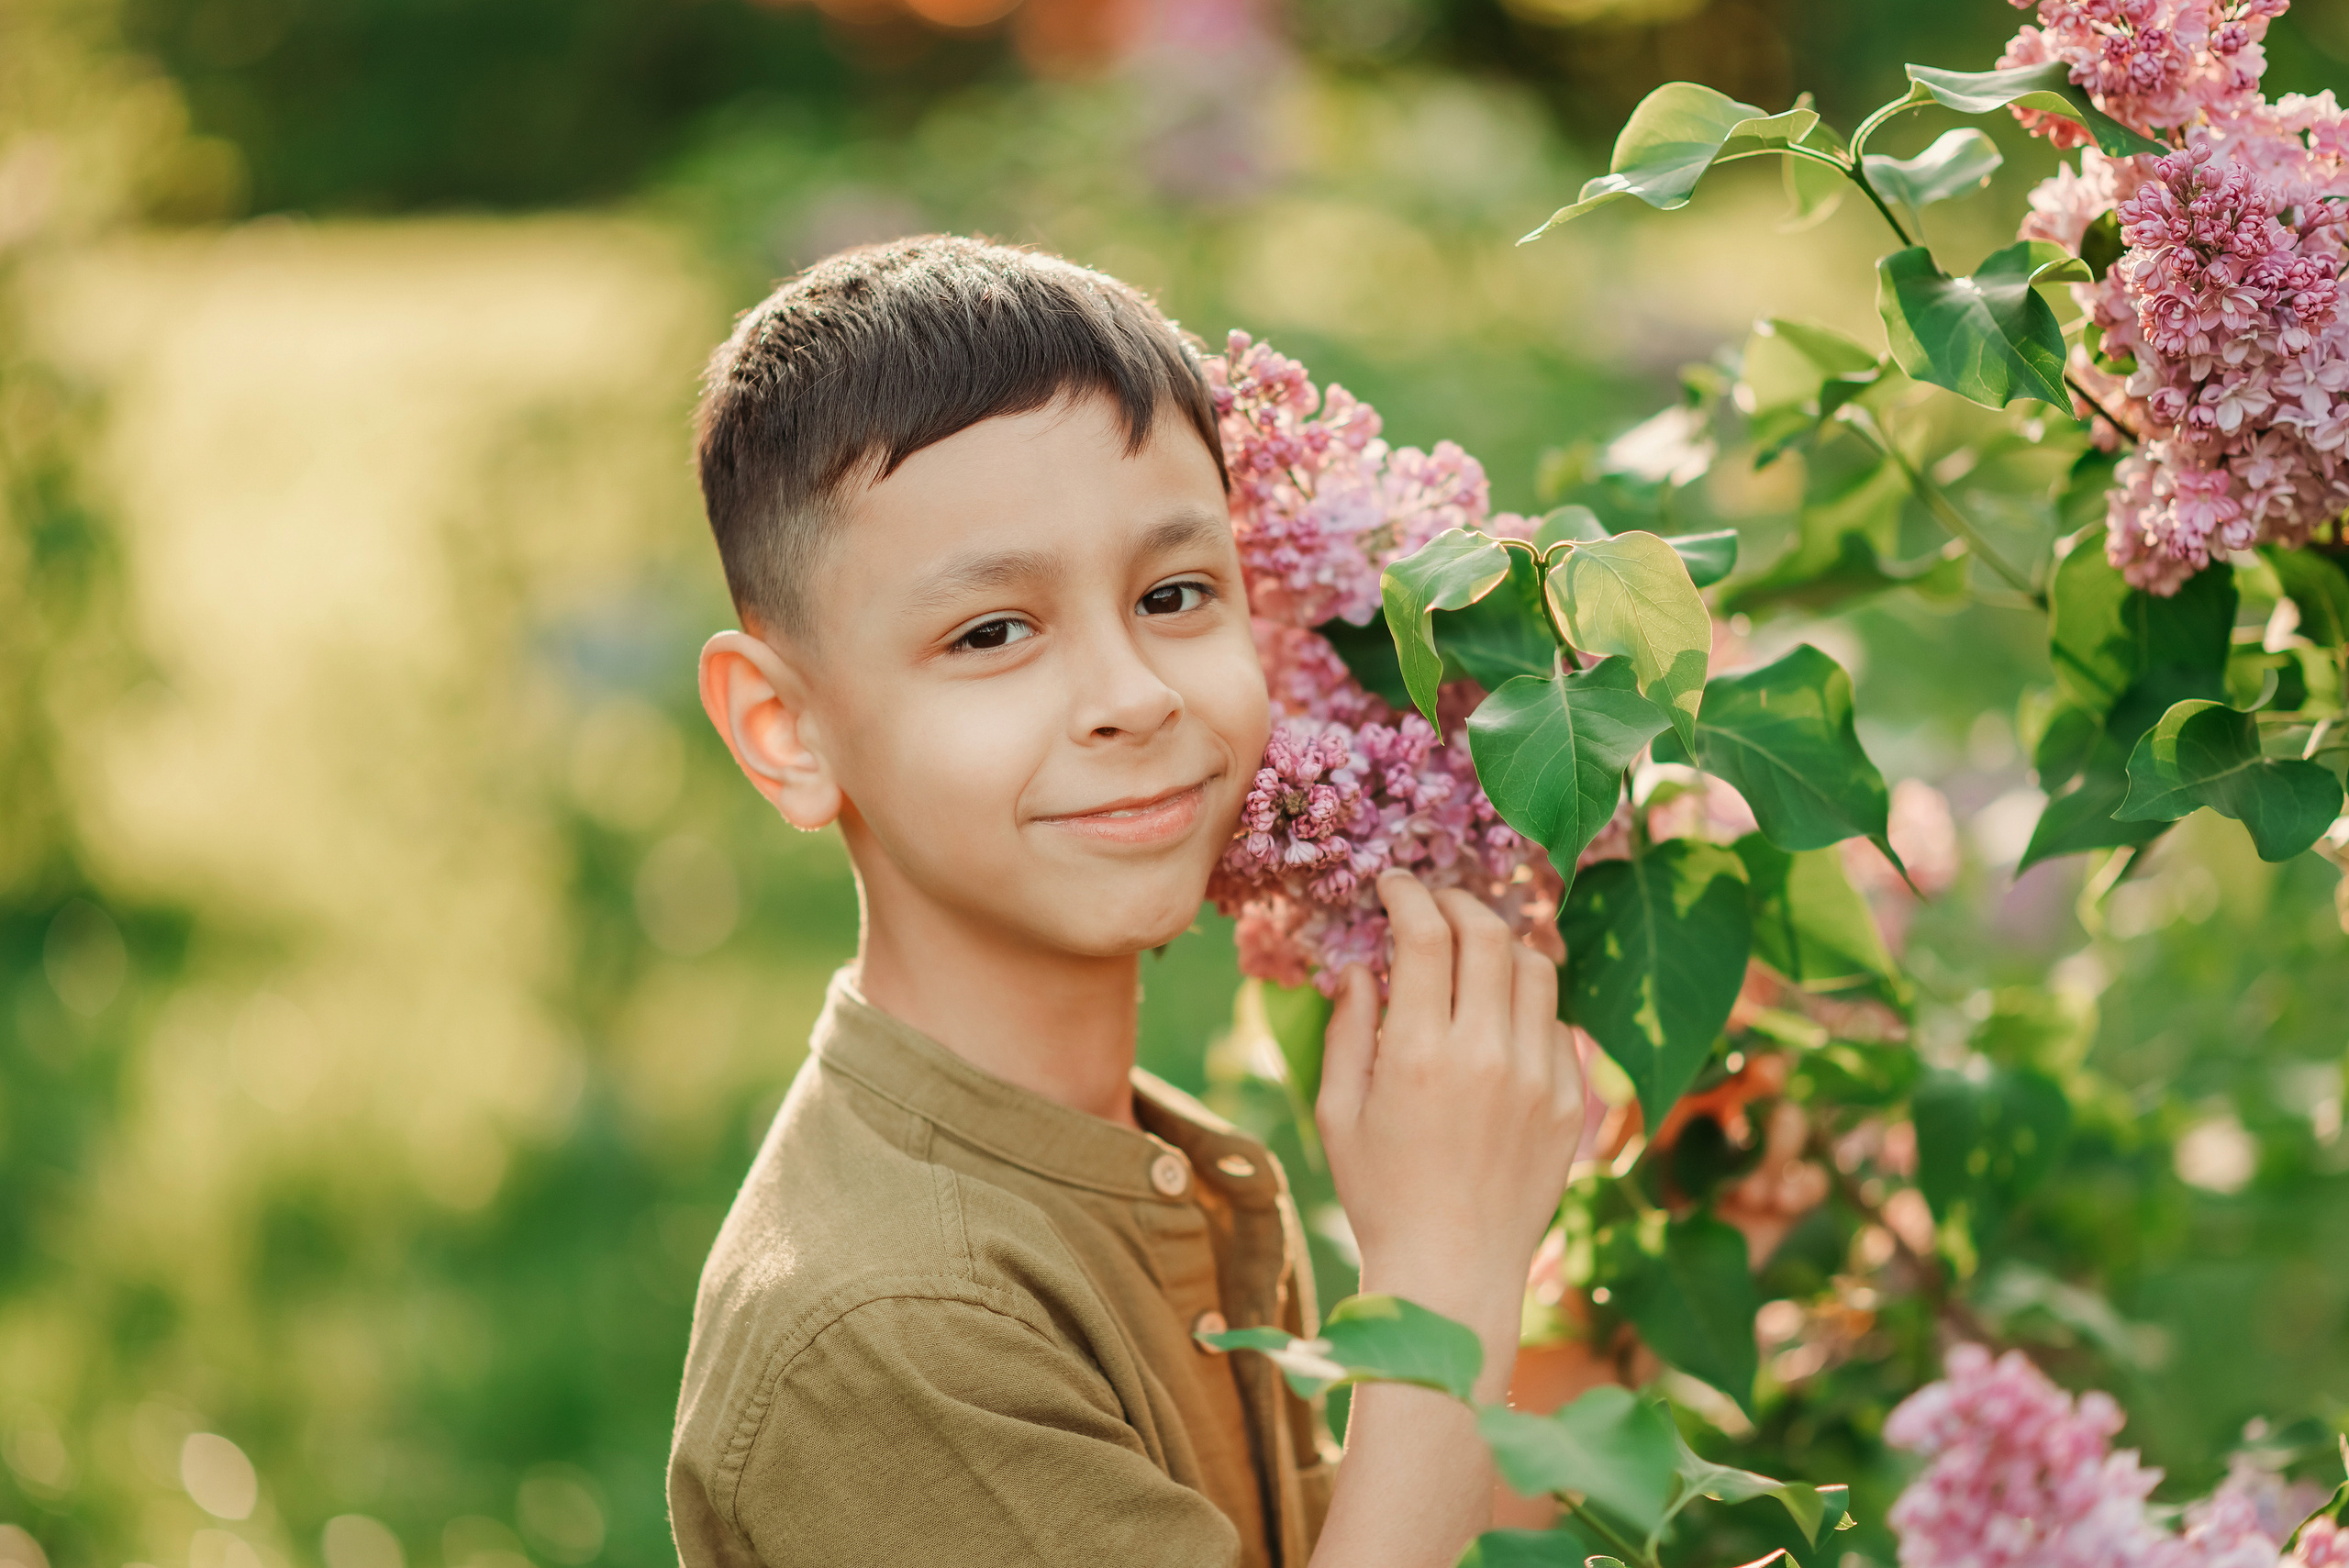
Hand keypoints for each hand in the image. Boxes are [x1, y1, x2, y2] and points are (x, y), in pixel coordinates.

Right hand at [1316, 871, 1584, 1396]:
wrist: (1453, 1272)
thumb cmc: (1381, 1195)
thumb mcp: (1339, 1113)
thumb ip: (1349, 1029)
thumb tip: (1363, 965)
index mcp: (1419, 1054)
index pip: (1427, 934)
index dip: (1409, 894)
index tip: (1394, 886)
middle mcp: (1486, 1055)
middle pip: (1489, 934)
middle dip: (1457, 903)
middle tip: (1435, 905)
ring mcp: (1538, 1077)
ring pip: (1536, 967)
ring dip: (1502, 943)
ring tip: (1473, 951)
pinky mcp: (1572, 1103)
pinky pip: (1558, 1022)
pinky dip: (1528, 1003)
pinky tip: (1500, 1019)